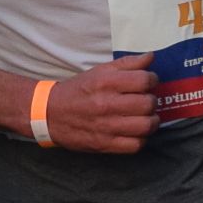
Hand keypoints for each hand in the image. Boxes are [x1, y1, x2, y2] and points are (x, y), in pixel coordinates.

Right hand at [37, 55, 159, 152]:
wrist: (50, 114)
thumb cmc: (78, 90)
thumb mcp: (99, 71)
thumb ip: (127, 64)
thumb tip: (151, 56)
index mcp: (106, 82)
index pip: (144, 80)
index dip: (152, 80)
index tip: (148, 82)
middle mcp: (107, 104)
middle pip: (148, 103)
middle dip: (152, 100)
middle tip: (146, 100)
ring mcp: (106, 127)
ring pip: (146, 126)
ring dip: (151, 121)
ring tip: (145, 117)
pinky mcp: (104, 144)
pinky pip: (135, 145)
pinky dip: (141, 138)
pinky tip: (135, 131)